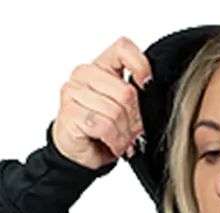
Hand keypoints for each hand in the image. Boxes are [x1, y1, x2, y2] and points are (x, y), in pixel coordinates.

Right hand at [52, 33, 152, 170]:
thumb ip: (132, 94)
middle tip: (133, 133)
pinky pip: (104, 126)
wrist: (79, 155)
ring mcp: (73, 91)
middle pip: (125, 92)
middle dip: (134, 119)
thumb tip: (149, 91)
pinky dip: (115, 141)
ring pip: (115, 112)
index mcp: (99, 67)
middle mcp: (84, 74)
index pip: (121, 49)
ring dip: (124, 134)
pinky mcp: (70, 112)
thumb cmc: (99, 132)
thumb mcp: (121, 108)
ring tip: (123, 142)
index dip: (139, 65)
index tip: (147, 84)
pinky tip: (114, 146)